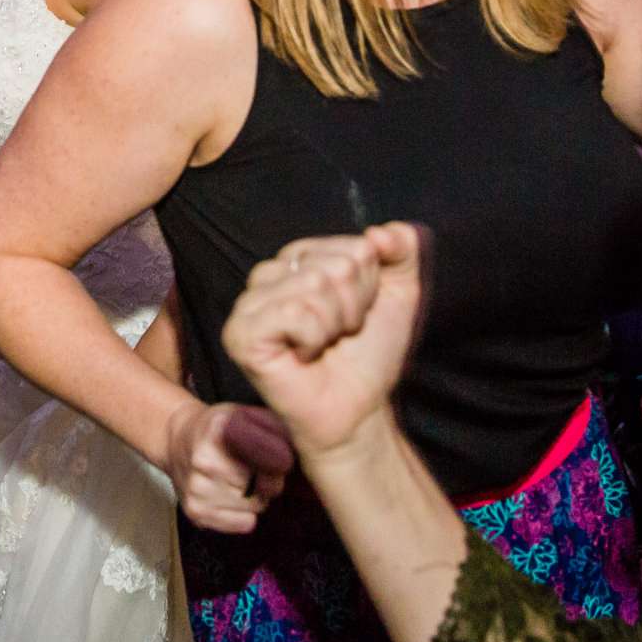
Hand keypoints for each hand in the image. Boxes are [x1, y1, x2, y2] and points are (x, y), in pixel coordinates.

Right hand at [164, 399, 293, 533]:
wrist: (177, 441)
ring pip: (254, 509)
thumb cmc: (219, 429)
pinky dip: (244, 515)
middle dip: (266, 483)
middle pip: (261, 488)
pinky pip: (243, 524)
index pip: (266, 462)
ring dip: (255, 499)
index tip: (273, 460)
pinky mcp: (195, 513)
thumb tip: (300, 446)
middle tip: (255, 471)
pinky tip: (232, 498)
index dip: (276, 464)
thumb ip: (273, 426)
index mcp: (218, 433)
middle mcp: (204, 462)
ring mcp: (197, 490)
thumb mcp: (244, 414)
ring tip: (241, 482)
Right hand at [223, 225, 423, 459]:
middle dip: (353, 307)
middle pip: (335, 266)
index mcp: (299, 258)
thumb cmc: (369, 354)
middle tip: (339, 335)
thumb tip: (381, 231)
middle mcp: (269, 274)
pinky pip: (293, 313)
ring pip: (314, 286)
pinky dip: (313, 338)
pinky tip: (303, 355)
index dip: (369, 288)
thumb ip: (402, 250)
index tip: (356, 316)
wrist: (358, 410)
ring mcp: (249, 304)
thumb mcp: (399, 293)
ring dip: (334, 326)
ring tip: (323, 345)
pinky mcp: (240, 333)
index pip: (354, 247)